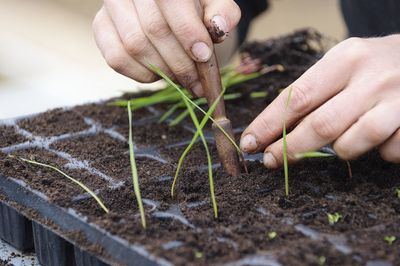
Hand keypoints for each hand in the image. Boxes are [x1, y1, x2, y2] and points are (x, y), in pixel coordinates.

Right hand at [92, 0, 240, 96]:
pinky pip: (117, 59)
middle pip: (154, 29)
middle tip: (196, 82)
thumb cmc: (195, 7)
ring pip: (135, 46)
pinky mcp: (101, 27)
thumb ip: (222, 12)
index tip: (203, 56)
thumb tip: (218, 27)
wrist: (169, 9)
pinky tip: (158, 74)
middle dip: (180, 62)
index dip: (188, 32)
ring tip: (181, 79)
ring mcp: (112, 6)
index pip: (172, 3)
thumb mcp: (214, 4)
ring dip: (163, 71)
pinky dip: (141, 74)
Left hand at [240, 35, 399, 167]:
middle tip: (270, 160)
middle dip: (289, 148)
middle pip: (320, 125)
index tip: (249, 143)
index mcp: (345, 59)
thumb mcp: (341, 66)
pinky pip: (386, 153)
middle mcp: (372, 78)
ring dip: (339, 150)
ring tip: (344, 138)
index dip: (268, 125)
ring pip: (350, 144)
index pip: (297, 97)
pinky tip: (380, 137)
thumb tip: (273, 131)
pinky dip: (377, 152)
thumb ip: (312, 94)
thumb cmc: (371, 67)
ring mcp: (398, 102)